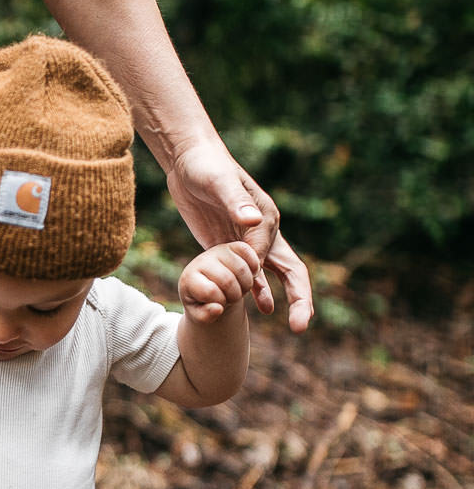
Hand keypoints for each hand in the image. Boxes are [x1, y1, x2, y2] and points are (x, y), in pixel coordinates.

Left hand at [165, 140, 312, 332]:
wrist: (189, 161)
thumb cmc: (205, 166)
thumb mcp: (217, 181)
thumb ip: (234, 200)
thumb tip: (251, 220)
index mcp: (266, 218)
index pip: (266, 254)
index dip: (254, 273)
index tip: (240, 283)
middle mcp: (264, 232)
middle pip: (291, 270)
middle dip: (299, 298)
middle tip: (300, 326)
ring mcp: (249, 243)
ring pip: (275, 277)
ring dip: (287, 300)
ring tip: (296, 327)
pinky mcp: (231, 247)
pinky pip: (250, 276)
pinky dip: (258, 293)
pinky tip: (263, 310)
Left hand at [179, 241, 260, 323]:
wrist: (210, 286)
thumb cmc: (203, 302)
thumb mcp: (199, 313)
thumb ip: (205, 316)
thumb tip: (218, 309)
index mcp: (190, 278)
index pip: (210, 292)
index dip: (221, 303)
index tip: (219, 305)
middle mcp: (203, 260)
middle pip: (228, 281)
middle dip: (235, 296)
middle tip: (232, 299)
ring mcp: (218, 251)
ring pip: (241, 269)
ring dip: (247, 285)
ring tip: (239, 289)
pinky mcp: (233, 246)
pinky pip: (249, 254)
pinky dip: (255, 269)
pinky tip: (249, 277)